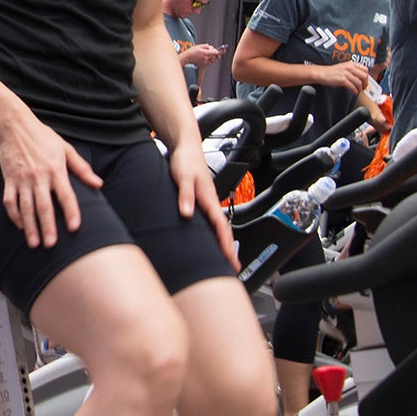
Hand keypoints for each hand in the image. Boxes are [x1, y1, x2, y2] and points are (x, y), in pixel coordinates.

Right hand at [0, 106, 103, 249]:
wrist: (15, 126)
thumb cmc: (43, 137)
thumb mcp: (66, 149)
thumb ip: (81, 168)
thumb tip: (98, 184)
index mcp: (55, 169)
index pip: (65, 194)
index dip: (71, 211)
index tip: (74, 227)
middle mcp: (38, 176)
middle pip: (43, 206)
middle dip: (47, 226)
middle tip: (50, 244)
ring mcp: (22, 179)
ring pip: (25, 207)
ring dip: (29, 226)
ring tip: (34, 243)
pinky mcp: (9, 179)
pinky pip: (9, 201)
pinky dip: (14, 215)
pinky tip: (20, 225)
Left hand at [169, 143, 236, 267]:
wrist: (186, 148)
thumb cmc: (185, 161)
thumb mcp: (182, 178)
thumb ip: (185, 195)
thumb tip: (186, 213)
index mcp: (209, 199)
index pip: (220, 225)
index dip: (225, 243)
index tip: (229, 258)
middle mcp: (211, 202)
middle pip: (223, 229)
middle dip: (229, 248)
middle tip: (234, 267)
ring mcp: (207, 202)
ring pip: (219, 226)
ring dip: (224, 242)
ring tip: (227, 259)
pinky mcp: (202, 200)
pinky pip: (212, 221)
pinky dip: (216, 233)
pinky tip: (213, 240)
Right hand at [183, 43, 222, 68]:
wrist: (187, 57)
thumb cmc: (192, 51)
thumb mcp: (199, 46)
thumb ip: (207, 46)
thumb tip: (211, 47)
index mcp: (206, 53)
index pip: (215, 52)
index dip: (220, 51)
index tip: (224, 50)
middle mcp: (206, 58)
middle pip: (215, 56)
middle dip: (215, 52)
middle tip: (213, 50)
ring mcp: (205, 61)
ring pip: (213, 58)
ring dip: (213, 55)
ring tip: (208, 52)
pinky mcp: (204, 63)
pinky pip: (210, 61)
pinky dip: (210, 58)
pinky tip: (206, 56)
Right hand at [317, 59, 373, 94]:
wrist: (321, 73)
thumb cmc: (332, 72)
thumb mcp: (344, 67)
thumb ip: (353, 70)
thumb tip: (361, 77)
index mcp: (351, 64)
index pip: (365, 70)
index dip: (367, 77)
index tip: (366, 82)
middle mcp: (350, 68)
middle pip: (364, 76)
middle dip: (365, 84)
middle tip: (364, 88)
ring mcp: (346, 73)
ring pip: (359, 82)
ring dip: (360, 88)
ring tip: (358, 91)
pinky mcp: (342, 80)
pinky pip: (353, 86)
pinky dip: (355, 91)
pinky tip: (354, 92)